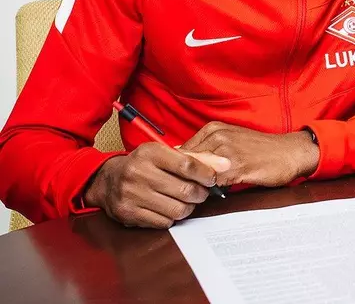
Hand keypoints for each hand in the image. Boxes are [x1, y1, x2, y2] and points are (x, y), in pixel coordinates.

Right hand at [83, 142, 230, 228]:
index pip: (187, 165)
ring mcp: (131, 195)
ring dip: (189, 207)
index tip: (212, 179)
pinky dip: (172, 217)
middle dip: (200, 194)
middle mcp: (138, 173)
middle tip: (202, 192)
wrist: (107, 181)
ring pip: (177, 209)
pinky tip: (170, 208)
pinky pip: (164, 222)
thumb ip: (197, 158)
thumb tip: (226, 164)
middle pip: (185, 190)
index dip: (206, 174)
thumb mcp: (165, 153)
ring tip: (188, 201)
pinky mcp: (128, 214)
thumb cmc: (144, 165)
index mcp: (150, 153)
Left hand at [179, 122, 319, 187]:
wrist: (289, 152)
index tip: (181, 180)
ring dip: (197, 186)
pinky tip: (217, 193)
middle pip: (185, 164)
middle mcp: (217, 136)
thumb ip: (206, 149)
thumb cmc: (260, 150)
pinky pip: (213, 183)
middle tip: (189, 190)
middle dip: (185, 179)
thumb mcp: (230, 141)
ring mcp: (226, 151)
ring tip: (202, 193)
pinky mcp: (236, 167)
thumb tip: (179, 164)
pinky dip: (211, 191)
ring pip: (197, 174)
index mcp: (213, 129)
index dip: (178, 170)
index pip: (179, 152)